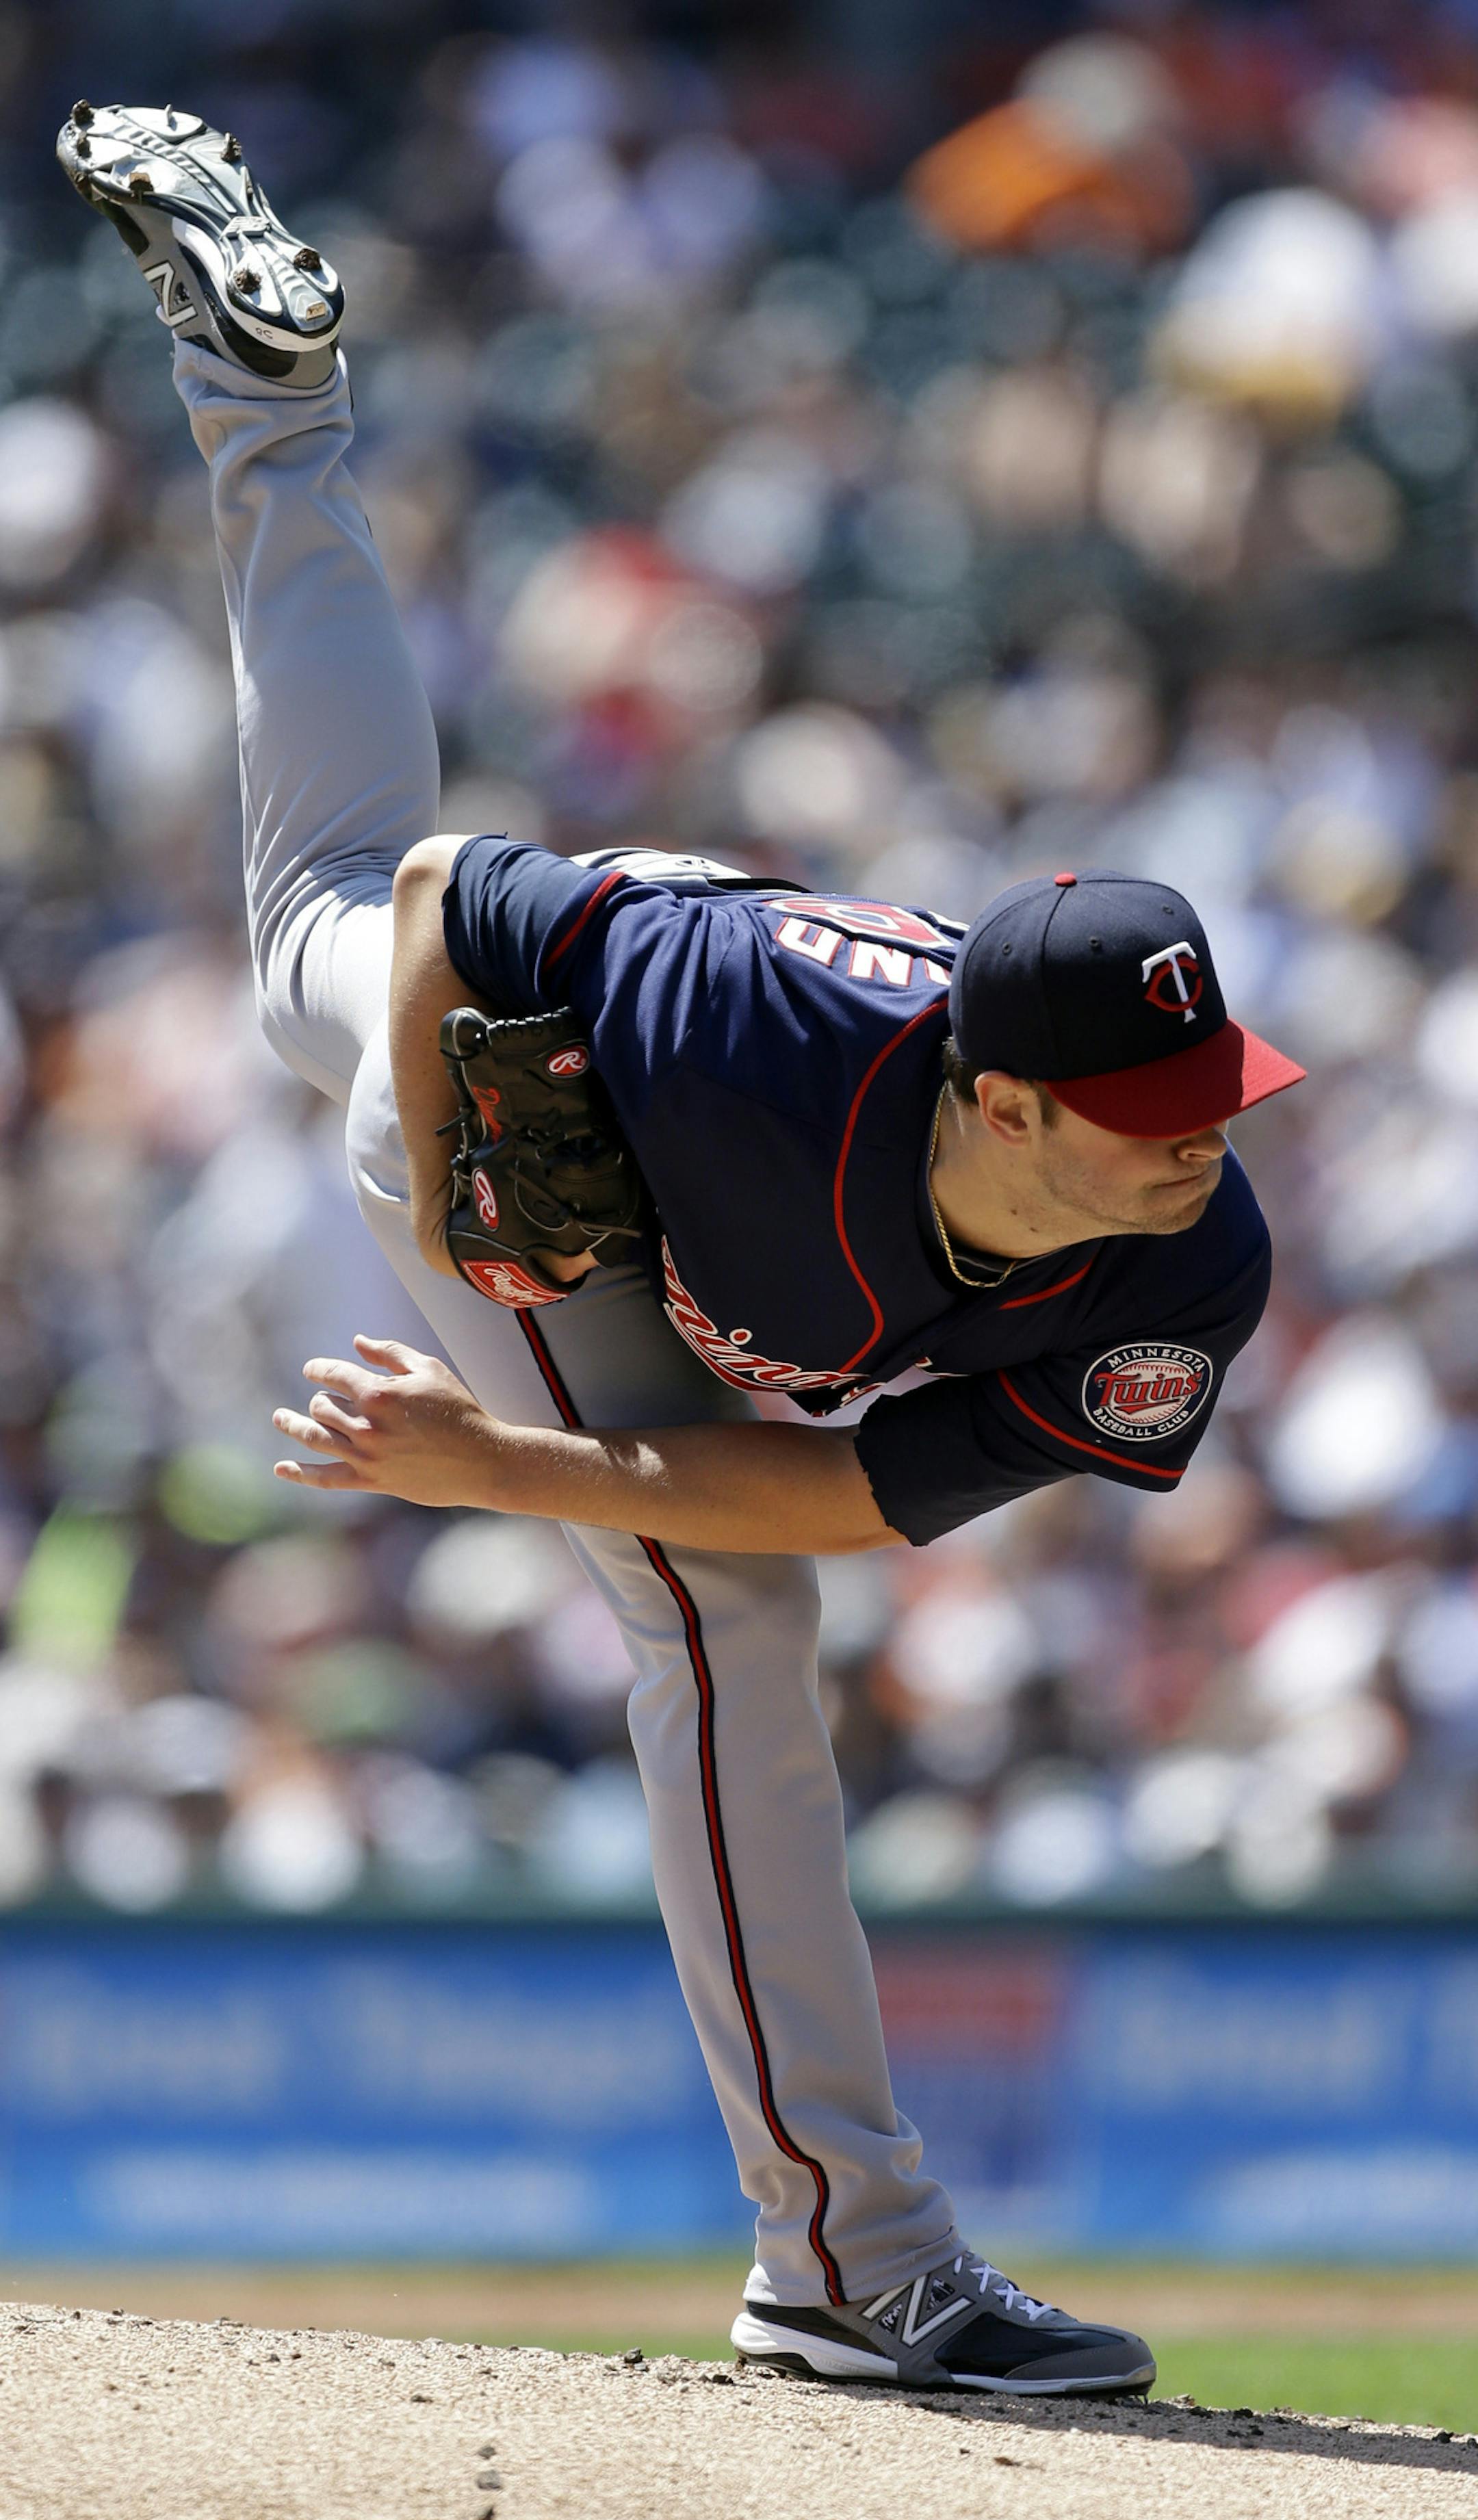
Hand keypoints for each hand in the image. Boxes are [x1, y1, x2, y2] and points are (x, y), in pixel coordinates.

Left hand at [272, 1335, 499, 1505]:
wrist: (482, 1460)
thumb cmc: (459, 1409)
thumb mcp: (429, 1369)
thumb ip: (390, 1353)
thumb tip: (356, 1342)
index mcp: (379, 1393)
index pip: (333, 1375)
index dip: (318, 1369)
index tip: (312, 1369)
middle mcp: (367, 1425)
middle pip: (322, 1408)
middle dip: (319, 1400)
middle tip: (323, 1400)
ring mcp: (367, 1456)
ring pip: (315, 1438)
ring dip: (293, 1426)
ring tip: (280, 1418)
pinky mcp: (371, 1482)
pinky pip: (325, 1478)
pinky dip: (300, 1474)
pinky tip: (281, 1468)